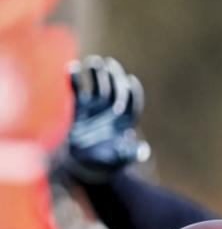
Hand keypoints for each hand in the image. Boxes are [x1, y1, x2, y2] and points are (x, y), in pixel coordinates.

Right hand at [64, 55, 150, 180]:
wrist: (82, 166)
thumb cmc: (104, 163)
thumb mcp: (119, 159)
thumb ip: (130, 154)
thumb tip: (143, 150)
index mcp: (125, 122)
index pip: (132, 103)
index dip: (132, 92)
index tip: (130, 80)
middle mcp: (112, 112)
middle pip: (115, 90)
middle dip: (113, 78)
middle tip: (110, 64)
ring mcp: (95, 109)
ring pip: (98, 87)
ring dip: (97, 74)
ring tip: (94, 62)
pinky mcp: (79, 109)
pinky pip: (77, 92)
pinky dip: (74, 80)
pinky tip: (72, 68)